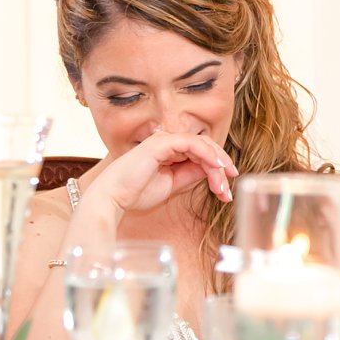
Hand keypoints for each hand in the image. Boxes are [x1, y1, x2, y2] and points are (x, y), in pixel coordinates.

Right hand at [87, 131, 239, 215]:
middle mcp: (167, 142)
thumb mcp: (172, 185)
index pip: (201, 154)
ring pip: (202, 145)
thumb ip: (191, 175)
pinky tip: (217, 169)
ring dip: (217, 165)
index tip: (225, 193)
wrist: (112, 199)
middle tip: (227, 190)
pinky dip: (208, 155)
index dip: (216, 171)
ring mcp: (164, 141)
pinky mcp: (161, 143)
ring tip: (222, 186)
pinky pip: (192, 144)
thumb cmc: (136, 193)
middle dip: (221, 169)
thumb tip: (212, 171)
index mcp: (169, 152)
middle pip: (205, 148)